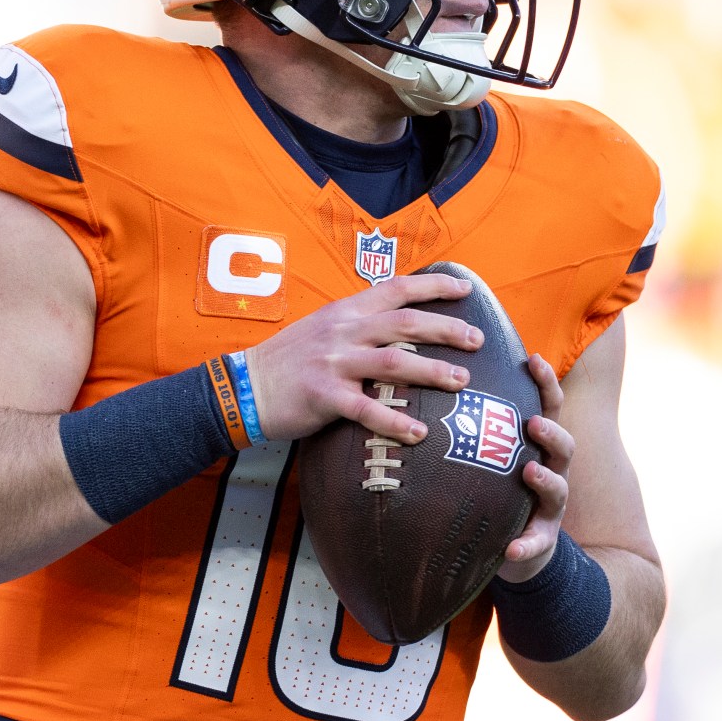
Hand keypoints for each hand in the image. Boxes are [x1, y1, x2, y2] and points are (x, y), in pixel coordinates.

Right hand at [241, 273, 483, 443]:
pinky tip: (419, 434)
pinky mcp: (324, 396)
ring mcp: (333, 363)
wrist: (244, 386)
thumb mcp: (323, 327)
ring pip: (394, 363)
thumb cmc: (288, 360)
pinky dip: (395, 422)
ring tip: (461, 382)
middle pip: (406, 323)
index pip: (397, 288)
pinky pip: (366, 410)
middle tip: (477, 340)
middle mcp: (343, 331)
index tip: (465, 288)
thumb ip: (358, 324)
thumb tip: (399, 325)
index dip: (434, 286)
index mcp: (345, 311)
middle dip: (447, 329)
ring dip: (432, 372)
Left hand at [495, 353, 571, 582]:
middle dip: (551, 432)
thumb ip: (476, 425)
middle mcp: (552, 472)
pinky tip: (511, 549)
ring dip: (546, 481)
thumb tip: (435, 378)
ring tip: (530, 473)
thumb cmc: (497, 488)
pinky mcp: (541, 540)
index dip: (545, 383)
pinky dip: (526, 546)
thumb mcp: (491, 455)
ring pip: (558, 491)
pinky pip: (536, 544)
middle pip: (564, 446)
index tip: (532, 359)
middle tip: (533, 422)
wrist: (514, 546)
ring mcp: (550, 508)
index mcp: (538, 447)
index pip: (548, 408)